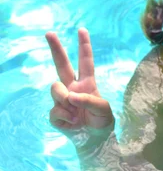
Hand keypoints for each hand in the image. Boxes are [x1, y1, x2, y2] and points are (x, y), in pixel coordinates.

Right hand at [46, 28, 113, 143]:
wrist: (95, 141)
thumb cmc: (102, 122)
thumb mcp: (104, 109)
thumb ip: (90, 100)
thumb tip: (71, 95)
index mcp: (87, 83)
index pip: (85, 62)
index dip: (84, 46)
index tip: (82, 30)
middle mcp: (73, 87)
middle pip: (62, 65)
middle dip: (56, 48)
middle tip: (49, 33)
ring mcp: (63, 100)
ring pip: (55, 89)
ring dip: (65, 100)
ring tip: (76, 113)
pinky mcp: (56, 113)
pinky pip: (54, 110)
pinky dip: (64, 116)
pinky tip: (72, 122)